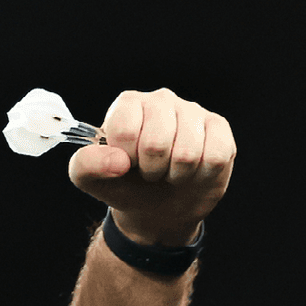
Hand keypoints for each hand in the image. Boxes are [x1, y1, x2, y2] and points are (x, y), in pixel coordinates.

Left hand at [68, 88, 234, 246]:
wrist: (160, 206)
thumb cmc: (125, 185)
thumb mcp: (92, 180)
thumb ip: (86, 166)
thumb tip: (117, 160)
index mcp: (127, 104)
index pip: (125, 130)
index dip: (125, 159)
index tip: (126, 164)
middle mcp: (160, 99)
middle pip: (156, 143)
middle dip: (152, 170)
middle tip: (150, 170)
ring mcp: (192, 111)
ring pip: (187, 153)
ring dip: (176, 175)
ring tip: (170, 171)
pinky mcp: (218, 127)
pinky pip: (215, 157)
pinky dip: (201, 175)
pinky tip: (193, 170)